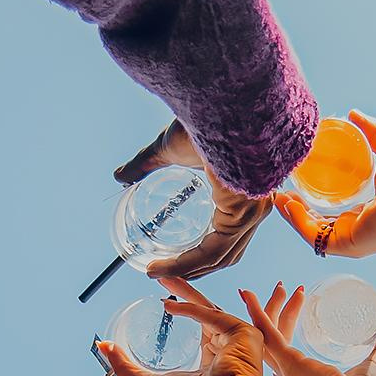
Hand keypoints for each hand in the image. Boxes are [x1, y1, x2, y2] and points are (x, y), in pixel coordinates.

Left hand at [94, 277, 265, 375]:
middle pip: (204, 312)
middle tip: (163, 280)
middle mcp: (229, 348)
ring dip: (186, 293)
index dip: (181, 313)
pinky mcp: (243, 332)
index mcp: (213, 360)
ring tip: (166, 280)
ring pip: (208, 308)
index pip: (199, 330)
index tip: (162, 302)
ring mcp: (238, 339)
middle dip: (183, 294)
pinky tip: (169, 305)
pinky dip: (189, 309)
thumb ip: (125, 367)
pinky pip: (211, 315)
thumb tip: (101, 346)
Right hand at [114, 119, 270, 281]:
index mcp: (246, 192)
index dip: (199, 253)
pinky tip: (163, 266)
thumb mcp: (171, 148)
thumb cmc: (205, 116)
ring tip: (157, 274)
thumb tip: (120, 175)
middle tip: (163, 275)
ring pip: (219, 255)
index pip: (228, 235)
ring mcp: (253, 209)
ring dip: (186, 271)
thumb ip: (147, 164)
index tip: (170, 260)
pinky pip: (214, 249)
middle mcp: (255, 205)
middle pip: (226, 252)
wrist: (221, 100)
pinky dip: (186, 262)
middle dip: (193, 269)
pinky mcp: (244, 210)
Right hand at [240, 280, 375, 375]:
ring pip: (266, 335)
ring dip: (268, 308)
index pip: (285, 352)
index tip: (295, 304)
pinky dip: (256, 312)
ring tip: (278, 286)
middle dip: (277, 313)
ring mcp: (286, 370)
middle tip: (284, 290)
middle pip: (272, 341)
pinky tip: (248, 295)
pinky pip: (266, 332)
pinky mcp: (288, 361)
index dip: (285, 327)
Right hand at [271, 108, 375, 258]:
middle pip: (318, 225)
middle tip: (279, 192)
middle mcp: (358, 230)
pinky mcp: (351, 245)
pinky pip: (318, 237)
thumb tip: (353, 114)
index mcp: (365, 213)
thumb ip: (372, 132)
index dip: (310, 202)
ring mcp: (354, 240)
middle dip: (296, 211)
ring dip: (293, 217)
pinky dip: (301, 223)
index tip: (294, 185)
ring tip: (278, 198)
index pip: (331, 213)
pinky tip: (290, 205)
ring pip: (314, 233)